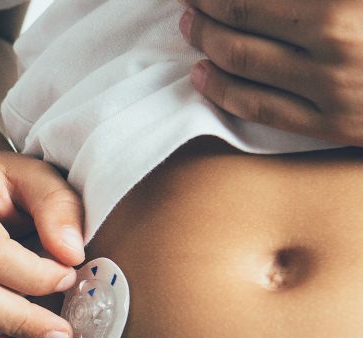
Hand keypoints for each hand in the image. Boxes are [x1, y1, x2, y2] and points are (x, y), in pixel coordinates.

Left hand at [180, 0, 362, 144]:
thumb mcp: (354, 5)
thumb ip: (308, 1)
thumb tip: (262, 3)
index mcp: (340, 10)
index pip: (249, 2)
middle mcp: (334, 48)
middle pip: (241, 27)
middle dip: (206, 13)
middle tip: (189, 2)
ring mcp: (332, 91)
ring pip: (243, 67)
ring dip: (207, 45)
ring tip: (191, 29)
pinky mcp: (335, 127)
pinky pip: (262, 109)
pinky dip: (223, 91)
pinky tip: (203, 74)